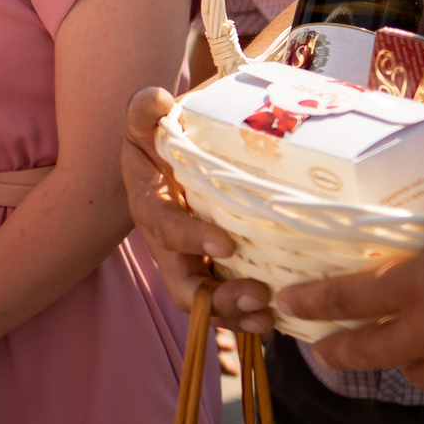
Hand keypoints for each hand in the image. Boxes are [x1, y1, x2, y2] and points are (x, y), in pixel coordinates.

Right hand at [120, 86, 272, 333]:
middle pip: (182, 284)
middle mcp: (168, 245)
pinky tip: (277, 322)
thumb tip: (158, 101)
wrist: (173, 153)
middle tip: (255, 296)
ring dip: (235, 314)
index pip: (165, 229)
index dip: (191, 239)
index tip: (226, 242)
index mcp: (151, 207)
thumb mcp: (147, 121)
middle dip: (216, 298)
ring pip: (206, 301)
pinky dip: (249, 317)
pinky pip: (228, 302)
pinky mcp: (216, 270)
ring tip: (267, 318)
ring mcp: (192, 262)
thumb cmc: (162, 137)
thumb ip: (146, 111)